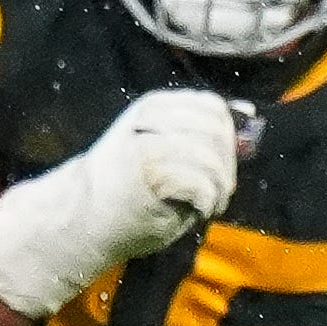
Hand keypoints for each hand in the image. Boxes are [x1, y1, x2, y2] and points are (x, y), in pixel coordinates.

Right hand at [86, 86, 238, 254]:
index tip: (222, 164)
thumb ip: (201, 133)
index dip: (227, 136)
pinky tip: (197, 211)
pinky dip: (207, 201)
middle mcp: (149, 116)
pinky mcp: (146, 170)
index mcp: (154, 106)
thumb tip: (247, 113)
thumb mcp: (164, 151)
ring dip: (218, 187)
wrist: (79, 219)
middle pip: (215, 130)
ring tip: (208, 204)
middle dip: (226, 164)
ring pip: (209, 156)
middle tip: (218, 190)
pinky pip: (199, 181)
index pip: (211, 106)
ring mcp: (146, 141)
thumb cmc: (125, 191)